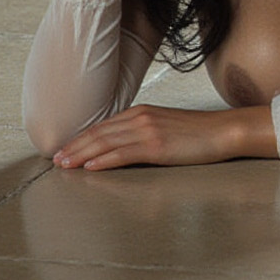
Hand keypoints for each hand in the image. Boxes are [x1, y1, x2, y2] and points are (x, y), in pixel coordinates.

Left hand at [52, 103, 276, 170]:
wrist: (224, 131)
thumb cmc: (199, 132)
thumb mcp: (166, 127)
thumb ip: (144, 131)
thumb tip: (124, 145)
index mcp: (143, 112)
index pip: (104, 125)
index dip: (82, 137)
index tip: (66, 148)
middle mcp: (141, 117)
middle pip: (100, 133)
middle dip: (75, 146)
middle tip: (55, 159)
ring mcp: (148, 131)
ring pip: (106, 143)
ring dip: (82, 154)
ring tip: (65, 165)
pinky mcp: (157, 146)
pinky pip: (123, 154)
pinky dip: (103, 160)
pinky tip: (90, 168)